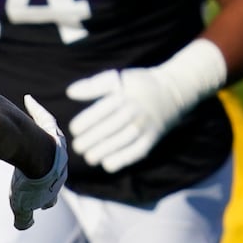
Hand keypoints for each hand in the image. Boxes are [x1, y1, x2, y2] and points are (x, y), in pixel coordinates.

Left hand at [10, 95, 66, 229]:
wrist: (37, 157)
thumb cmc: (30, 182)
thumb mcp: (23, 205)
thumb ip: (23, 219)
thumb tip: (22, 227)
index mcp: (55, 185)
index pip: (52, 197)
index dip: (45, 200)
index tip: (41, 203)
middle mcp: (60, 165)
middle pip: (55, 170)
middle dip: (48, 172)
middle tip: (40, 171)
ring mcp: (56, 146)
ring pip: (53, 142)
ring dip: (47, 143)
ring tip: (40, 140)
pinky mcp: (49, 130)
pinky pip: (44, 117)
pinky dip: (36, 109)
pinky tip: (27, 99)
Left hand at [65, 39, 226, 172]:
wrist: (172, 92)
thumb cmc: (137, 86)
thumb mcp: (117, 79)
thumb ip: (93, 86)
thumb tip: (70, 92)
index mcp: (123, 96)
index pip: (99, 113)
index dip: (83, 124)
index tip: (75, 130)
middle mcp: (134, 112)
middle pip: (107, 130)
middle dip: (89, 142)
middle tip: (78, 147)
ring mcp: (144, 127)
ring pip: (119, 144)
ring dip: (101, 153)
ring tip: (89, 157)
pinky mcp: (151, 139)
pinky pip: (134, 153)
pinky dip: (119, 161)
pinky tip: (106, 163)